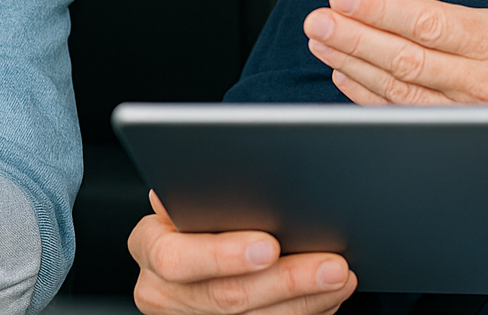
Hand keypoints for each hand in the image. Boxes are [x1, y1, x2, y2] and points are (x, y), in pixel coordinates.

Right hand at [129, 192, 356, 314]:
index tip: (269, 245)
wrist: (192, 256)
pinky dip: (303, 313)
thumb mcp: (186, 198)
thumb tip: (187, 185)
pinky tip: (328, 298)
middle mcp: (159, 291)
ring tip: (340, 277)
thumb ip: (193, 190)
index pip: (176, 257)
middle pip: (225, 297)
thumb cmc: (195, 216)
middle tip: (331, 264)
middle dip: (286, 279)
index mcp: (147, 247)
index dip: (223, 254)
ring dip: (305, 301)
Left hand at [303, 0, 487, 108]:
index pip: (432, 24)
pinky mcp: (460, 134)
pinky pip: (404, 115)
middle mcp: (484, 83)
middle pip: (406, 59)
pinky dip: (368, 96)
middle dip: (355, 37)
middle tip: (317, 18)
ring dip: (354, 63)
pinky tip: (342, 72)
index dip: (383, 10)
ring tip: (320, 39)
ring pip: (399, 90)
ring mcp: (469, 114)